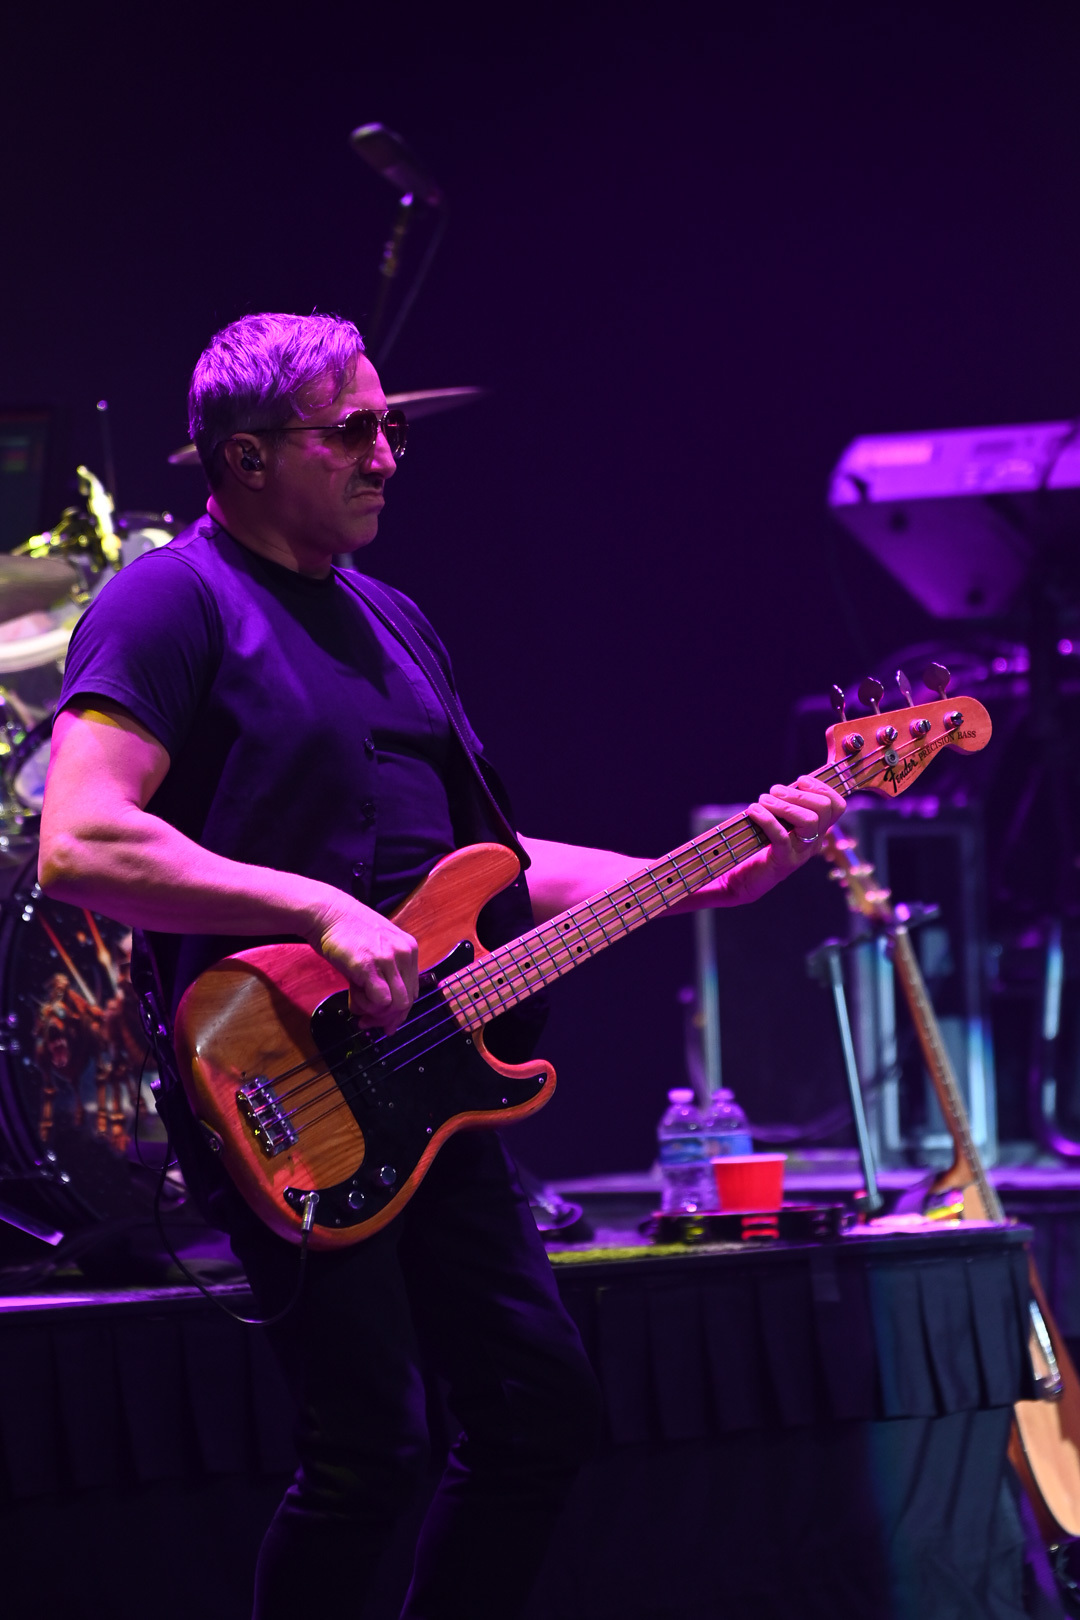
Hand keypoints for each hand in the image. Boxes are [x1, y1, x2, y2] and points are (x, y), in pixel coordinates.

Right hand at [307, 898, 418, 1033]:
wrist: (327, 913)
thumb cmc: (347, 932)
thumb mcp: (376, 949)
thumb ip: (384, 975)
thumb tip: (384, 1009)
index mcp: (409, 948)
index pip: (413, 991)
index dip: (397, 1011)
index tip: (383, 1020)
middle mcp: (404, 953)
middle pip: (407, 1001)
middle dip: (388, 1018)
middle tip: (368, 1023)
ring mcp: (388, 959)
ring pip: (397, 1004)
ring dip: (376, 1013)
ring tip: (358, 1007)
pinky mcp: (369, 966)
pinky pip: (380, 1000)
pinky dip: (366, 1006)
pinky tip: (353, 999)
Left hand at [718, 774, 845, 905]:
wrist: (742, 881)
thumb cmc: (757, 846)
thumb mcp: (776, 822)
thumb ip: (786, 806)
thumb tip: (787, 786)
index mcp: (817, 830)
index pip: (837, 806)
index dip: (822, 788)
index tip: (800, 780)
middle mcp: (814, 842)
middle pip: (823, 809)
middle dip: (798, 794)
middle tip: (774, 791)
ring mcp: (801, 853)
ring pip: (809, 820)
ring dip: (783, 805)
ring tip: (762, 800)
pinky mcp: (784, 862)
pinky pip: (782, 836)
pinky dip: (767, 819)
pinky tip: (753, 811)